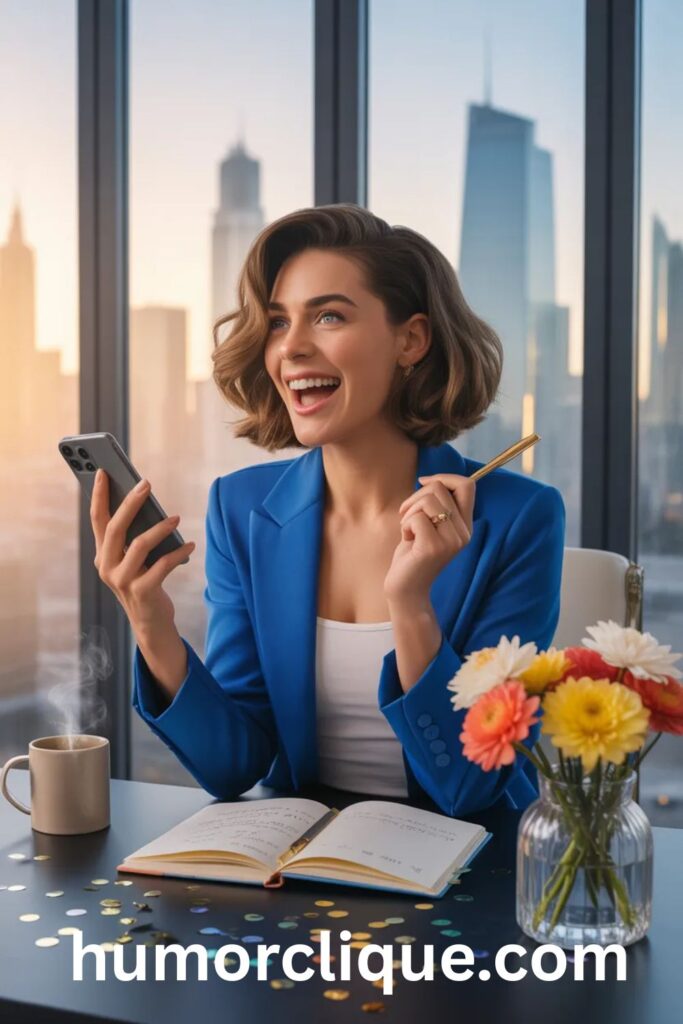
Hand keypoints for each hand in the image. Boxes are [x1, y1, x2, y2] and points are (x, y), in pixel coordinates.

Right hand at [90, 469, 195, 637]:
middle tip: (145, 484)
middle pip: (115, 528)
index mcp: (102, 555)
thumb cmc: (145, 583)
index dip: (98, 495)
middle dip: (130, 503)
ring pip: (139, 545)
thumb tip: (146, 504)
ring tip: (176, 519)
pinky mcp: (142, 592)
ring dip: (160, 529)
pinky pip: (162, 566)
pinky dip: (178, 553)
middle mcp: (106, 567)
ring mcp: (122, 581)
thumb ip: (134, 538)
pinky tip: (190, 545)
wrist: (151, 623)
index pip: (97, 520)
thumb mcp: (134, 560)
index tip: (103, 472)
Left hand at [383, 473, 475, 604]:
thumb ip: (437, 504)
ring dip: (409, 511)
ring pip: (428, 501)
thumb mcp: (430, 524)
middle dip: (416, 497)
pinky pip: (416, 518)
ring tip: (408, 529)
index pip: (467, 485)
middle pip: (440, 489)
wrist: (407, 588)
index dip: (443, 477)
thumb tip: (430, 480)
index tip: (424, 482)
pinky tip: (408, 540)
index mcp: (465, 524)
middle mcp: (464, 532)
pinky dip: (405, 525)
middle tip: (408, 517)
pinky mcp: (434, 547)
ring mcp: (452, 541)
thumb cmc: (414, 552)